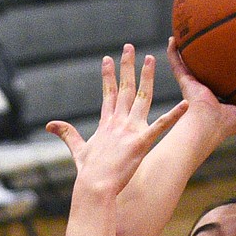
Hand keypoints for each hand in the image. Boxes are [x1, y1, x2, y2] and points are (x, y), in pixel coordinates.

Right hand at [46, 44, 188, 195]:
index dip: (108, 76)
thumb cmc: (88, 173)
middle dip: (127, 67)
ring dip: (146, 78)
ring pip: (142, 98)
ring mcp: (130, 131)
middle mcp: (118, 122)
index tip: (108, 59)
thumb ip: (67, 134)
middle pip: (124, 89)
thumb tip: (50, 124)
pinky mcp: (141, 142)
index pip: (108, 94)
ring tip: (151, 60)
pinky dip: (174, 115)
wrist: (94, 187)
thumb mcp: (77, 150)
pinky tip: (186, 105)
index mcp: (106, 125)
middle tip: (129, 47)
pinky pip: (162, 126)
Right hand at [166, 37, 235, 137]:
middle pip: (207, 69)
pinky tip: (173, 38)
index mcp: (220, 98)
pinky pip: (177, 64)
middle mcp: (206, 90)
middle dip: (207, 57)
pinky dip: (174, 52)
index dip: (228, 71)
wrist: (208, 125)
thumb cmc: (228, 124)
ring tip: (186, 34)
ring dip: (187, 50)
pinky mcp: (185, 82)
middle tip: (211, 40)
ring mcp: (194, 85)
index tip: (233, 58)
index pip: (225, 82)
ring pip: (190, 64)